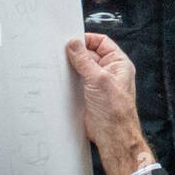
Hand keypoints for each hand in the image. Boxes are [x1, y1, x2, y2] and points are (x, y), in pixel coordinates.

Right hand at [65, 35, 153, 174]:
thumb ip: (85, 60)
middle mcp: (109, 72)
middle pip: (89, 55)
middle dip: (75, 53)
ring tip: (55, 63)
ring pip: (81, 69)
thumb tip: (74, 44)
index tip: (71, 39)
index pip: (102, 43)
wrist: (112, 135)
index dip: (87, 39)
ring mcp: (98, 84)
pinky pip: (76, 82)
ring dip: (69, 67)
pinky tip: (57, 78)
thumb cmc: (115, 109)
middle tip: (58, 51)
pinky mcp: (88, 95)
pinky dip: (67, 79)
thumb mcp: (99, 79)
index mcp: (118, 63)